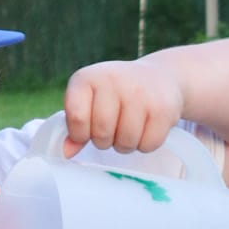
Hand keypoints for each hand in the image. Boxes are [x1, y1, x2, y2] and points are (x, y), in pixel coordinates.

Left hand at [63, 58, 183, 155]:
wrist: (160, 76)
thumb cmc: (117, 93)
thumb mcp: (91, 100)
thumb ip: (77, 124)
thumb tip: (66, 152)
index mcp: (87, 78)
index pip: (76, 118)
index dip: (80, 134)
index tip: (88, 130)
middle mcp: (112, 81)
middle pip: (101, 134)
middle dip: (105, 140)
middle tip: (112, 129)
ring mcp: (139, 94)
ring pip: (125, 143)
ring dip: (125, 144)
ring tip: (129, 128)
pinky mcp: (162, 109)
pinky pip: (148, 145)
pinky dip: (145, 144)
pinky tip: (146, 128)